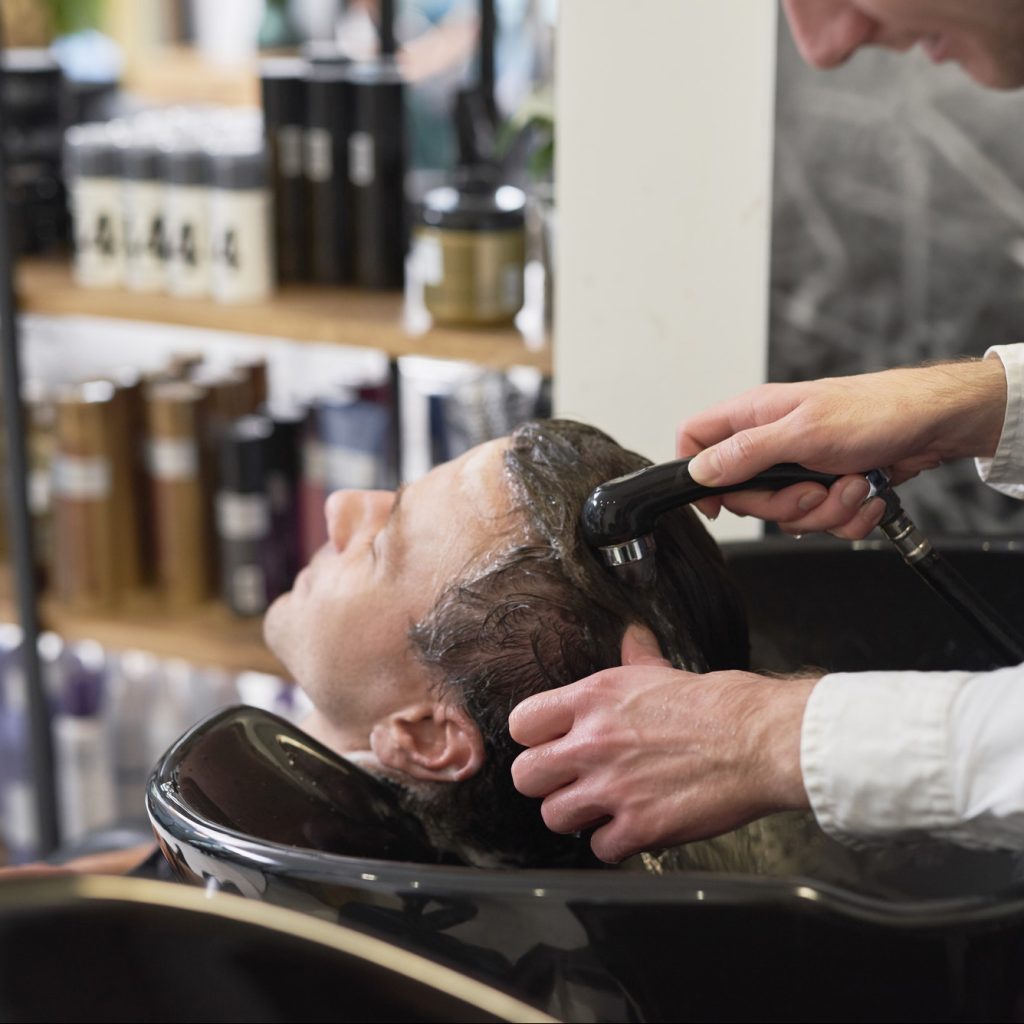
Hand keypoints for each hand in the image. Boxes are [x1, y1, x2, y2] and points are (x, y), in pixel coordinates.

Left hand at [509, 626, 815, 862]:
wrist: (758, 740)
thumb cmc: (717, 705)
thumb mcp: (662, 672)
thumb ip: (636, 658)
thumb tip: (632, 636)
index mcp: (593, 699)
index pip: (521, 723)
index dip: (533, 738)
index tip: (550, 744)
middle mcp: (593, 742)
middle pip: (524, 777)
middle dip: (545, 782)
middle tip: (570, 781)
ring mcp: (613, 787)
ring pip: (553, 817)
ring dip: (576, 816)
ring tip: (601, 807)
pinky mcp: (639, 826)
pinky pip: (599, 848)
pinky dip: (615, 843)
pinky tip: (632, 827)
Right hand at [677, 359, 1006, 536]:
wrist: (932, 425)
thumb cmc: (874, 411)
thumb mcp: (802, 432)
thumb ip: (746, 452)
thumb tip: (699, 470)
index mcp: (754, 416)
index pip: (695, 440)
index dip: (694, 473)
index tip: (716, 501)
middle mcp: (771, 442)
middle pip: (743, 494)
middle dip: (783, 505)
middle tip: (811, 489)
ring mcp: (799, 467)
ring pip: (786, 514)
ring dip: (825, 511)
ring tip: (851, 485)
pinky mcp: (826, 487)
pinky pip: (821, 521)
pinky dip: (848, 516)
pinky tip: (865, 494)